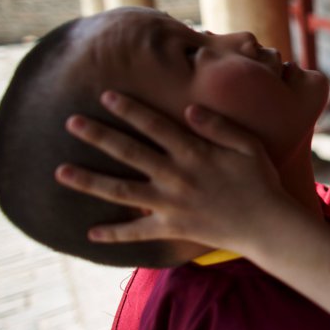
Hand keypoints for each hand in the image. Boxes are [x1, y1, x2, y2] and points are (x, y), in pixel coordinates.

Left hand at [56, 90, 297, 254]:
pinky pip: (138, 232)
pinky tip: (89, 234)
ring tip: (60, 172)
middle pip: (129, 152)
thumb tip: (189, 108)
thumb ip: (219, 125)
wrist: (268, 226)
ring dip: (89, 181)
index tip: (106, 95)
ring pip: (121, 191)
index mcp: (194, 152)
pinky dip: (114, 234)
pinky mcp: (172, 228)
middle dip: (98, 136)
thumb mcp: (249, 145)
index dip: (129, 109)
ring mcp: (171, 204)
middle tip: (70, 122)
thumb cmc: (261, 181)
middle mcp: (176, 176)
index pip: (155, 125)